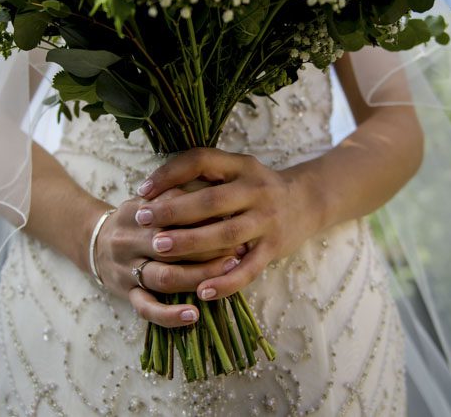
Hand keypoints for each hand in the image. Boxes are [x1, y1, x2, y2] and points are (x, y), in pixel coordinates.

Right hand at [92, 194, 244, 327]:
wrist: (94, 241)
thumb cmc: (136, 219)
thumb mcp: (149, 200)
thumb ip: (176, 195)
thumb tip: (213, 192)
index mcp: (136, 213)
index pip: (172, 213)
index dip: (203, 215)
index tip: (232, 217)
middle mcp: (129, 241)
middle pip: (172, 245)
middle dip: (209, 247)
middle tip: (240, 247)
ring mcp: (127, 270)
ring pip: (165, 277)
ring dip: (199, 276)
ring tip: (228, 272)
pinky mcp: (127, 294)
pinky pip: (147, 308)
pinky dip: (170, 315)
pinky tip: (194, 315)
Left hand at [134, 147, 322, 301]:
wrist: (308, 202)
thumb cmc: (257, 188)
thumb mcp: (236, 171)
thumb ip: (204, 176)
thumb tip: (153, 190)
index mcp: (241, 166)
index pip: (201, 160)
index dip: (170, 173)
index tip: (143, 190)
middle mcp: (256, 190)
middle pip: (211, 201)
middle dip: (174, 211)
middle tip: (142, 220)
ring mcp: (267, 220)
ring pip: (226, 234)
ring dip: (190, 243)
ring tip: (159, 249)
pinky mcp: (274, 248)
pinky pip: (248, 269)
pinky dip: (225, 282)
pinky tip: (201, 291)